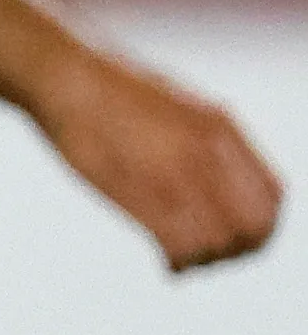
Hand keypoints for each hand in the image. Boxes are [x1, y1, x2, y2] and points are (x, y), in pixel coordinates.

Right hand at [30, 39, 282, 271]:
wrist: (62, 72)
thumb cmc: (109, 87)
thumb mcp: (176, 102)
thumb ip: (206, 138)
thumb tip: (224, 179)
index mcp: (221, 127)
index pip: (273, 199)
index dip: (260, 227)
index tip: (231, 234)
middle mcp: (208, 150)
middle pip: (254, 227)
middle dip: (237, 250)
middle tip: (208, 253)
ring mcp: (173, 169)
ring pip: (221, 242)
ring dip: (206, 260)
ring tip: (182, 259)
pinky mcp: (138, 189)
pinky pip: (180, 244)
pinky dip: (180, 262)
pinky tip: (165, 262)